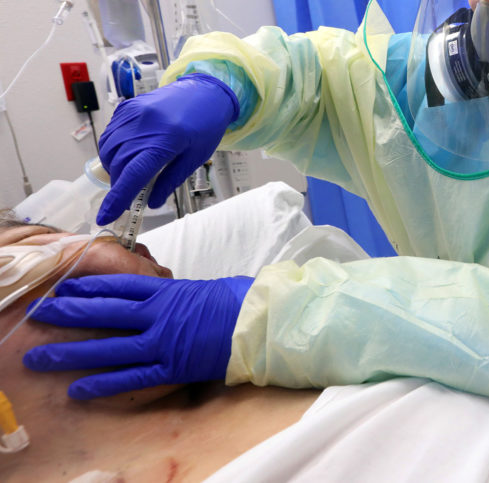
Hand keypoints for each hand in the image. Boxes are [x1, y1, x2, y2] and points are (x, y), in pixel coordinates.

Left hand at [23, 275, 252, 398]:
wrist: (262, 322)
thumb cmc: (242, 301)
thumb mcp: (207, 286)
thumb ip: (179, 292)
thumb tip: (168, 294)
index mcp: (168, 290)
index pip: (119, 284)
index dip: (88, 285)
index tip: (65, 286)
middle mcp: (159, 315)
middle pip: (104, 311)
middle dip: (68, 312)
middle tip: (40, 313)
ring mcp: (163, 343)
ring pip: (108, 347)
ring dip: (70, 353)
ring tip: (40, 358)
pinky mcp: (172, 368)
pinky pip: (131, 378)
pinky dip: (103, 385)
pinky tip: (78, 390)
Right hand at [97, 73, 238, 223]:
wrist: (205, 91)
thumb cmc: (205, 125)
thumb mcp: (195, 158)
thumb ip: (171, 180)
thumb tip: (152, 202)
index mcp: (164, 142)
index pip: (133, 176)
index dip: (117, 199)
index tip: (105, 217)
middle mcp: (143, 127)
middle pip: (118, 165)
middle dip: (119, 185)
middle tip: (130, 195)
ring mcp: (132, 114)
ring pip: (108, 150)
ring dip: (114, 167)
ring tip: (130, 173)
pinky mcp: (127, 108)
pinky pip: (110, 134)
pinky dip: (113, 149)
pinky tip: (127, 153)